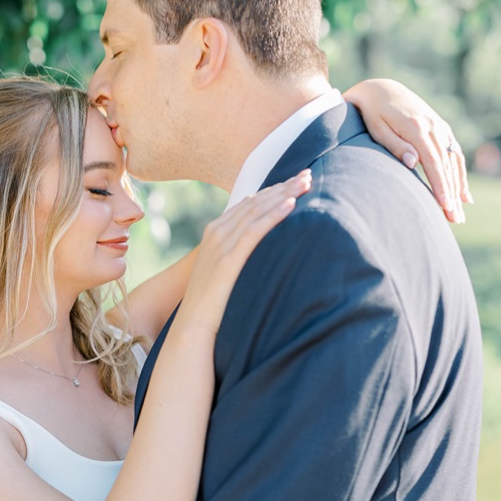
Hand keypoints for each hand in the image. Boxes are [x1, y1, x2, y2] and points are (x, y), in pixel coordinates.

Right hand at [174, 172, 310, 333]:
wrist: (193, 325)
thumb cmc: (213, 303)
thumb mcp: (226, 271)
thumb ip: (239, 255)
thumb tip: (262, 253)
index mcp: (216, 232)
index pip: (249, 203)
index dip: (273, 190)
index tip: (296, 182)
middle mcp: (217, 232)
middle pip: (255, 201)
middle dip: (283, 186)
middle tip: (308, 175)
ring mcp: (221, 244)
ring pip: (257, 210)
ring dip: (283, 194)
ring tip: (306, 183)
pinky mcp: (229, 259)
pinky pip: (255, 230)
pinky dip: (273, 215)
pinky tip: (291, 205)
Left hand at [344, 78, 468, 222]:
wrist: (382, 89)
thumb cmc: (373, 113)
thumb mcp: (377, 128)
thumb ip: (395, 145)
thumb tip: (413, 163)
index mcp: (417, 127)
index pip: (433, 162)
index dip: (440, 185)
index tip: (445, 205)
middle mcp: (433, 126)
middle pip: (446, 166)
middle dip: (452, 194)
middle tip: (455, 219)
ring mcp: (440, 126)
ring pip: (454, 161)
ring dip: (458, 188)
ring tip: (460, 213)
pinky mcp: (442, 128)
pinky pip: (455, 154)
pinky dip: (460, 174)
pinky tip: (464, 195)